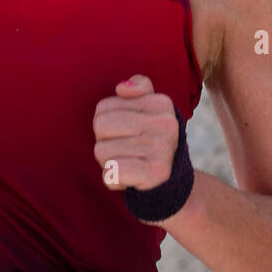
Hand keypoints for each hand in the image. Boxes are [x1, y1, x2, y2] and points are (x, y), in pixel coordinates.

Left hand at [93, 75, 178, 192]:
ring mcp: (161, 147)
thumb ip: (139, 87)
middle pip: (100, 126)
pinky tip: (129, 179)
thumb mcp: (149, 109)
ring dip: (109, 162)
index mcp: (160, 103)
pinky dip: (112, 180)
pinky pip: (111, 172)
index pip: (103, 107)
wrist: (170, 184)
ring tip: (129, 164)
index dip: (107, 124)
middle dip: (104, 142)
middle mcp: (164, 122)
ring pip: (101, 151)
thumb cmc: (150, 142)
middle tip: (124, 151)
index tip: (127, 133)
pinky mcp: (155, 172)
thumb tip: (122, 88)